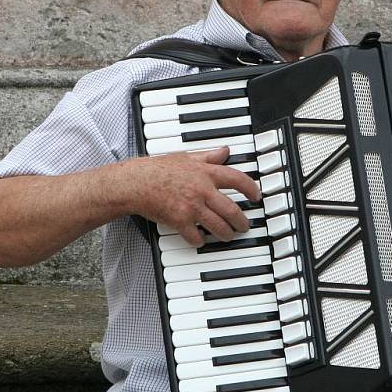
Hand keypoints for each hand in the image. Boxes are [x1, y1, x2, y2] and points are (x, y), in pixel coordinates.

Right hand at [115, 147, 260, 246]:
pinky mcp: (180, 221)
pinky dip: (201, 241)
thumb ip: (208, 156)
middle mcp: (202, 190)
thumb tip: (225, 151)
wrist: (136, 183)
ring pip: (218, 226)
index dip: (251, 189)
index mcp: (205, 173)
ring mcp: (192, 207)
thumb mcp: (186, 157)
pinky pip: (196, 236)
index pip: (237, 179)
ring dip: (227, 234)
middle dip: (242, 221)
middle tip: (244, 226)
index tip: (256, 196)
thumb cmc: (158, 169)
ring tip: (229, 236)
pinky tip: (202, 240)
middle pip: (232, 209)